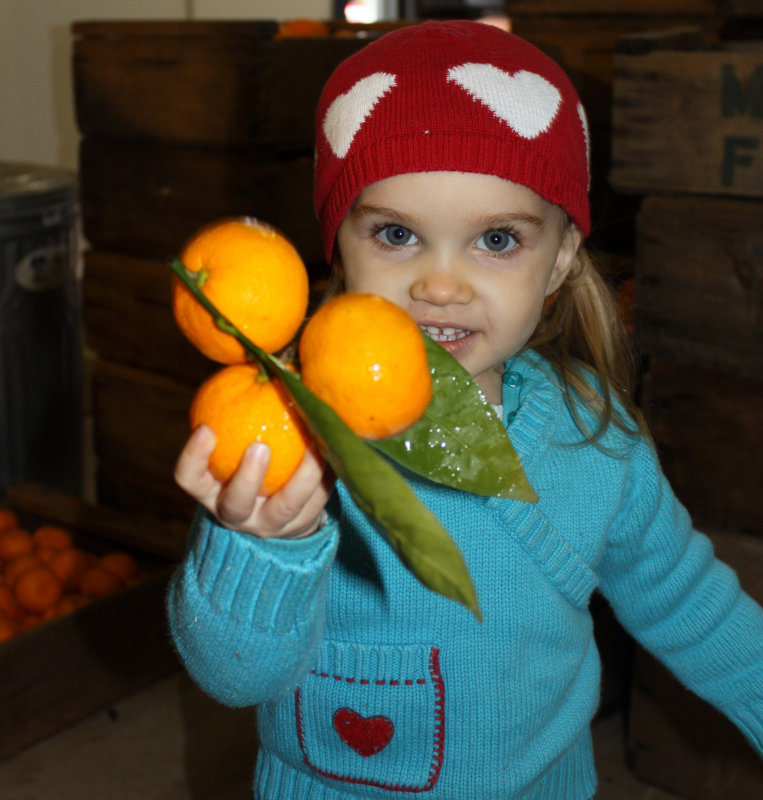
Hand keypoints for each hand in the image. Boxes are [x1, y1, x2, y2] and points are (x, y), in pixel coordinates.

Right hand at [174, 425, 333, 538]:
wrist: (278, 508)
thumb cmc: (252, 456)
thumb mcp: (236, 441)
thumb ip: (242, 409)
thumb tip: (267, 358)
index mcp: (211, 491)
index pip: (189, 479)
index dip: (193, 458)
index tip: (206, 428)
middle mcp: (237, 513)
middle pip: (235, 504)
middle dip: (246, 478)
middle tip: (259, 447)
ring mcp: (271, 524)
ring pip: (286, 508)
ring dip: (302, 477)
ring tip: (315, 446)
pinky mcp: (302, 526)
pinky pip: (317, 501)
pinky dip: (327, 474)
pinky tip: (336, 447)